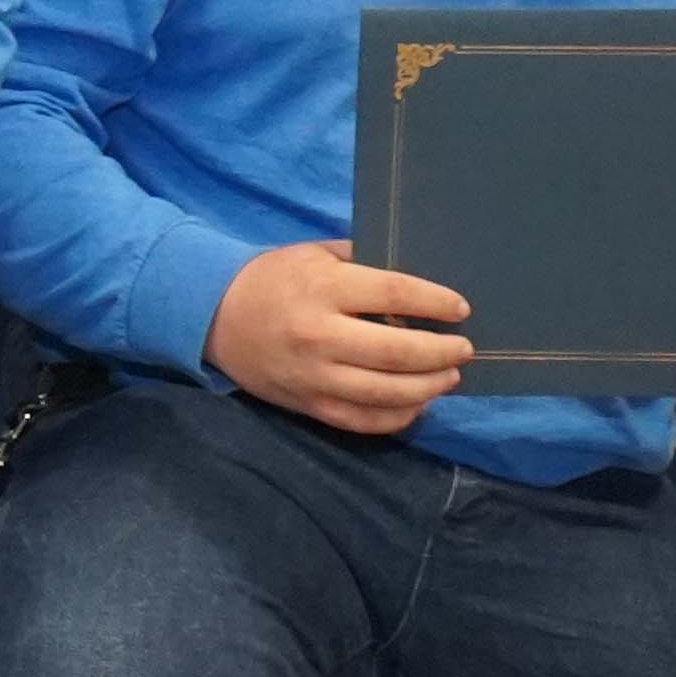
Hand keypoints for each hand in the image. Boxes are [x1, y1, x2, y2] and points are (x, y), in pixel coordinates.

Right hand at [206, 238, 470, 434]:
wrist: (212, 316)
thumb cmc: (273, 279)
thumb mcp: (314, 255)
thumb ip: (363, 262)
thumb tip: (420, 281)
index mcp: (323, 289)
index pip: (396, 294)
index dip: (436, 303)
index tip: (460, 309)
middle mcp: (320, 336)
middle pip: (398, 351)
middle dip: (442, 351)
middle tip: (463, 348)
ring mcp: (313, 376)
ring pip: (387, 392)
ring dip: (429, 386)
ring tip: (449, 376)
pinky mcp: (308, 404)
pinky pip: (363, 421)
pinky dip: (398, 416)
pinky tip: (417, 404)